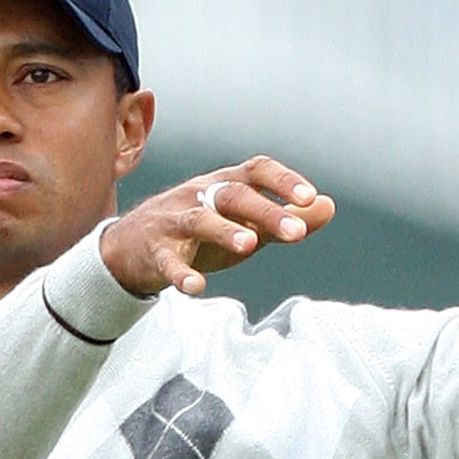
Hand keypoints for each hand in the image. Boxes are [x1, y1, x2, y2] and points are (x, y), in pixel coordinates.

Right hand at [100, 155, 336, 296]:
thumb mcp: (245, 223)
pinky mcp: (155, 251)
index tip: (310, 196)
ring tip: (249, 245)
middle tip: (297, 231)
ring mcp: (174, 222)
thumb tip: (328, 206)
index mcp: (225, 185)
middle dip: (266, 211)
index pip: (256, 170)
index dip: (283, 180)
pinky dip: (181, 274)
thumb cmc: (200, 232)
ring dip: (224, 230)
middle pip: (233, 195)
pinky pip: (168, 261)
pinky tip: (196, 287)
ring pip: (200, 220)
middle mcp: (200, 197)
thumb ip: (285, 217)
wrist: (131, 247)